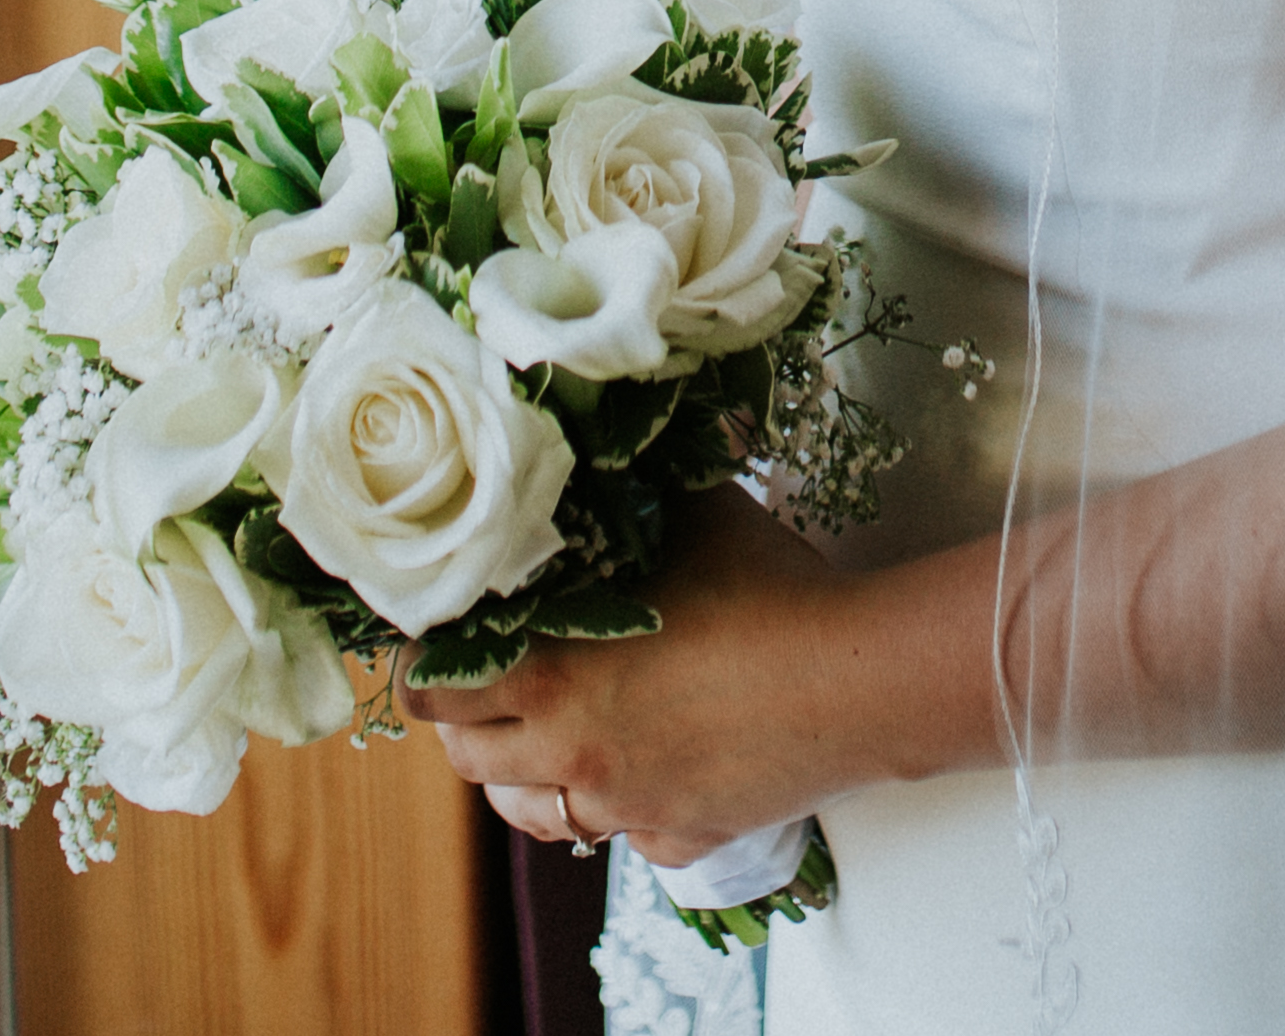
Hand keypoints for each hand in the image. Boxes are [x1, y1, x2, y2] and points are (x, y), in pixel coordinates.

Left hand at [412, 492, 904, 867]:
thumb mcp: (687, 515)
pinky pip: (621, 835)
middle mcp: (571, 755)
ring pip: (531, 813)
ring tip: (550, 730)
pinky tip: (645, 764)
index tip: (442, 638)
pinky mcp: (680, 840)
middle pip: (465, 760)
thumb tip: (591, 444)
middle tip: (492, 677)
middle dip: (465, 719)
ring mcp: (625, 809)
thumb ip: (625, 492)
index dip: (423, 665)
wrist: (861, 679)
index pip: (428, 694)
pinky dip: (619, 805)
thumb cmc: (770, 589)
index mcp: (549, 677)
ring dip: (524, 774)